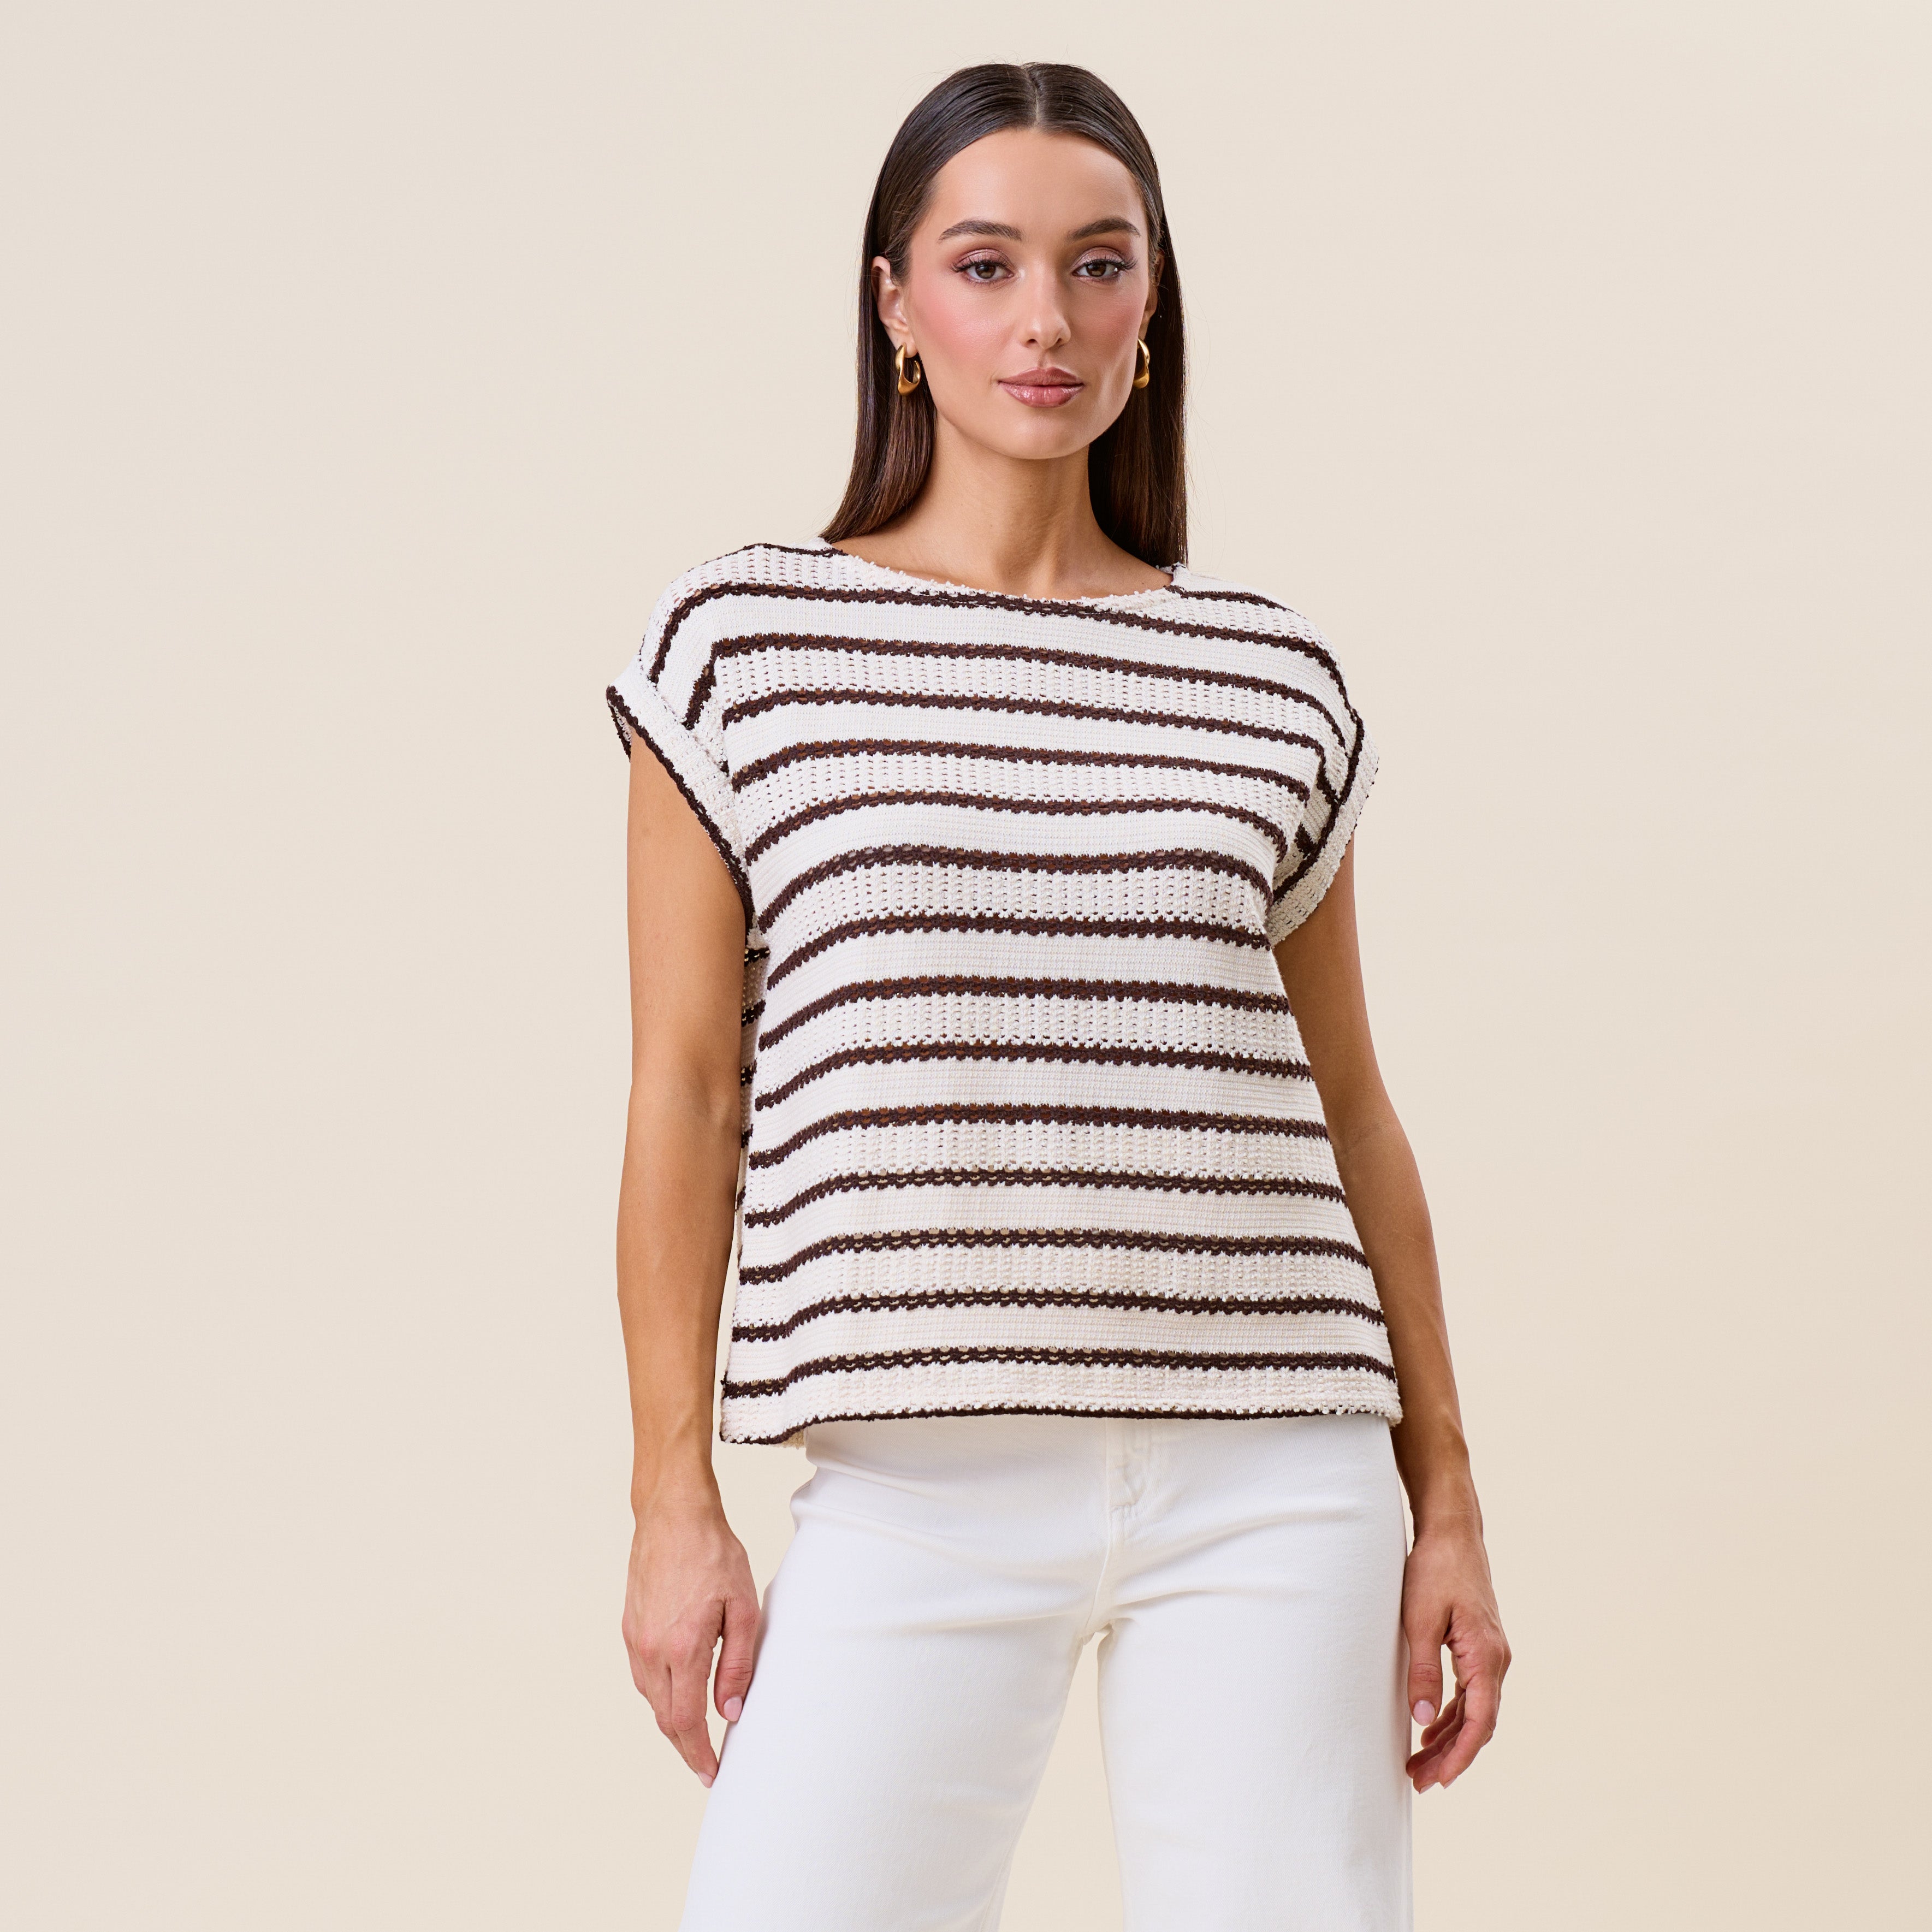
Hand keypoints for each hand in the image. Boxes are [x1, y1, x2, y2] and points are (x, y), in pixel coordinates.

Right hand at [622, 1491, 759, 1785]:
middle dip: (686, 1746)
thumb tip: (731, 1712)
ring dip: (671, 1721)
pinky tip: (676, 1691)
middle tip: (706, 1763)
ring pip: (651, 1699)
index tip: (711, 1774)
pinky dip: (659, 1693)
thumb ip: (737, 1664)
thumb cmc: (714, 1554)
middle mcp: (651, 1650)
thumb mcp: (743, 1607)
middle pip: (665, 1718)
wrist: (673, 1515)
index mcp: (682, 1649)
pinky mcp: (629, 1626)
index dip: (698, 1755)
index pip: (685, 1722)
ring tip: (695, 1732)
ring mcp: (635, 1639)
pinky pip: (642, 1675)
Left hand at [1401, 1519, 1509, 1790]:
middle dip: (1450, 1756)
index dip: (1460, 1755)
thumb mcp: (1419, 1620)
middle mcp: (1495, 1659)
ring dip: (1449, 1738)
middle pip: (1478, 1723)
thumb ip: (1423, 1671)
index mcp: (1485, 1656)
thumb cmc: (1435, 1570)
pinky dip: (1451, 1714)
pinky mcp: (1478, 1646)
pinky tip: (1430, 1728)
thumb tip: (1422, 1720)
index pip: (1479, 1721)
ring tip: (1418, 1763)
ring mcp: (1489, 1653)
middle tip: (1418, 1781)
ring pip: (1474, 1710)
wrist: (1452, 1532)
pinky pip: (1470, 1693)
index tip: (1440, 1779)